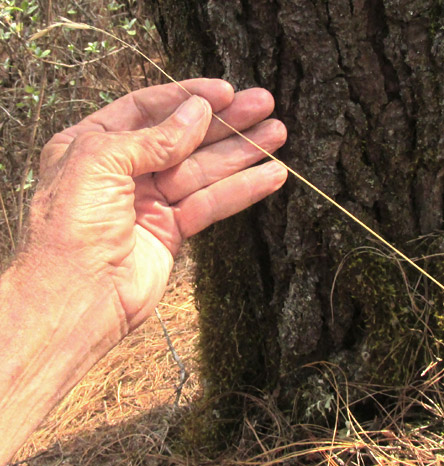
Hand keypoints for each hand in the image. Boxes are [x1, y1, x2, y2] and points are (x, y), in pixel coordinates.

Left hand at [27, 78, 287, 330]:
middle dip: (225, 122)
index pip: (146, 109)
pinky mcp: (171, 232)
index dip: (187, 97)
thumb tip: (197, 113)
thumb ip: (153, 138)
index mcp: (92, 145)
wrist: (76, 299)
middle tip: (264, 105)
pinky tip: (271, 175)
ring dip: (242, 152)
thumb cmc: (71, 227)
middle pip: (183, 138)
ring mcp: (149, 202)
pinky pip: (211, 204)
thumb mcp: (99, 162)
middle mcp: (122, 171)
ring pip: (204, 170)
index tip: (226, 92)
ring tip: (278, 134)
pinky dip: (241, 190)